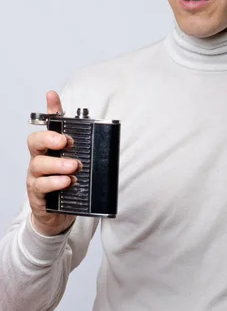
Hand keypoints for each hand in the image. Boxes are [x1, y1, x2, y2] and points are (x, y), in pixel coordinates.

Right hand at [26, 90, 79, 235]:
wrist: (58, 214)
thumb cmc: (68, 183)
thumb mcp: (79, 164)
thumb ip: (88, 149)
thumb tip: (107, 135)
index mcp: (51, 147)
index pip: (49, 124)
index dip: (50, 108)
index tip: (53, 95)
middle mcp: (40, 158)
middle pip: (35, 141)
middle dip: (49, 138)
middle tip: (65, 141)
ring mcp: (36, 176)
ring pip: (39, 164)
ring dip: (57, 164)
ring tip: (74, 167)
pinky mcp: (37, 194)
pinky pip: (42, 186)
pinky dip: (55, 183)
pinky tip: (67, 182)